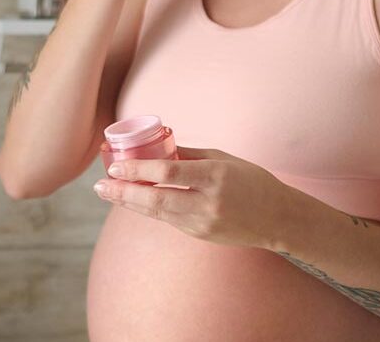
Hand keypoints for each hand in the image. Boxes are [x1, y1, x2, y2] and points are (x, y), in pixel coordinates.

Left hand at [93, 145, 311, 249]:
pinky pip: (168, 220)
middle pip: (157, 198)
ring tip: (107, 193)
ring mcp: (203, 223)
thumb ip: (190, 154)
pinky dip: (148, 209)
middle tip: (100, 185)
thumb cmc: (253, 181)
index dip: (139, 170)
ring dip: (129, 203)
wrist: (279, 219)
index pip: (169, 173)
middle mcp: (208, 202)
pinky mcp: (200, 235)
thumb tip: (157, 143)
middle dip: (124, 192)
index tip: (116, 165)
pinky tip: (132, 200)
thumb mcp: (224, 158)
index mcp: (215, 176)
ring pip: (158, 213)